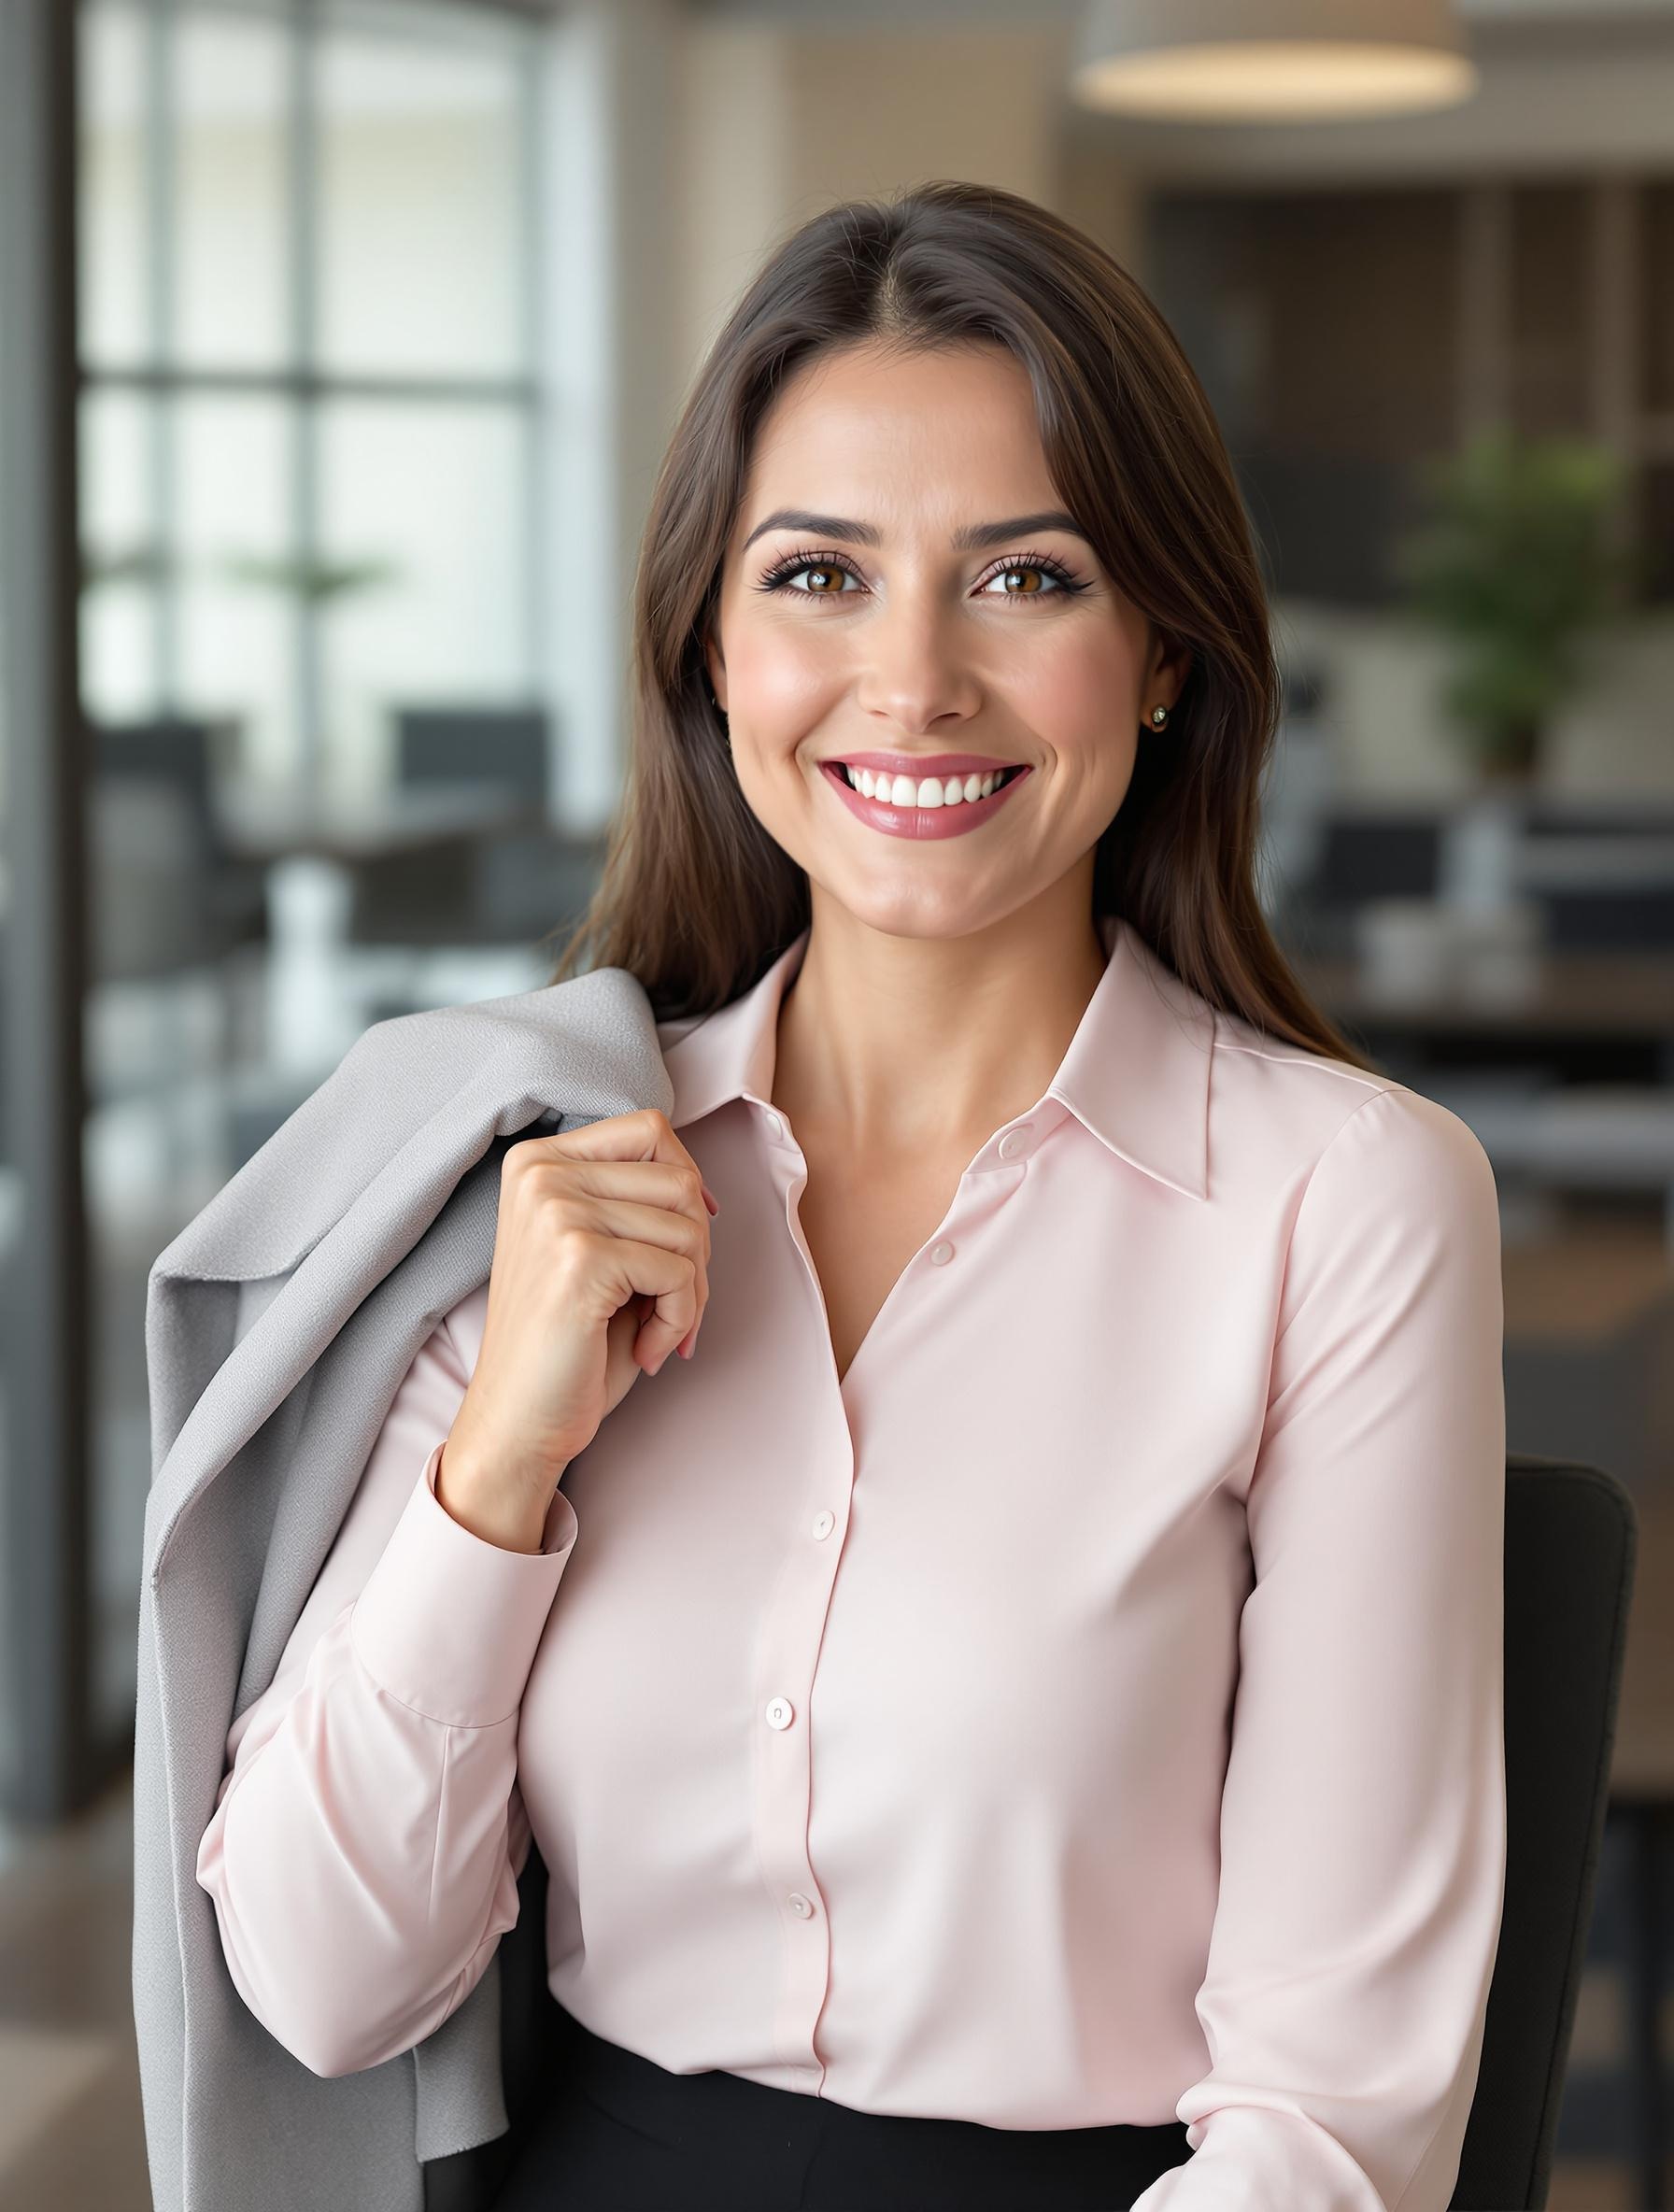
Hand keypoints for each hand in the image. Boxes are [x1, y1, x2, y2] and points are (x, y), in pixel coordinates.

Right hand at [441, 1108, 717, 1517]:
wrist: (518, 1420)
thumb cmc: (568, 1341)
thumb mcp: (596, 1248)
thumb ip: (633, 1201)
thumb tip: (702, 1187)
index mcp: (537, 1162)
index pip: (650, 1129)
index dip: (687, 1184)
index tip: (687, 1243)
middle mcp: (540, 1174)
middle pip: (680, 1178)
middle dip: (697, 1250)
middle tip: (674, 1305)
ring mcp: (557, 1212)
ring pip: (689, 1226)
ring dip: (691, 1292)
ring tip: (657, 1331)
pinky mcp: (579, 1258)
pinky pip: (679, 1271)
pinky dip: (680, 1320)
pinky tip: (647, 1350)